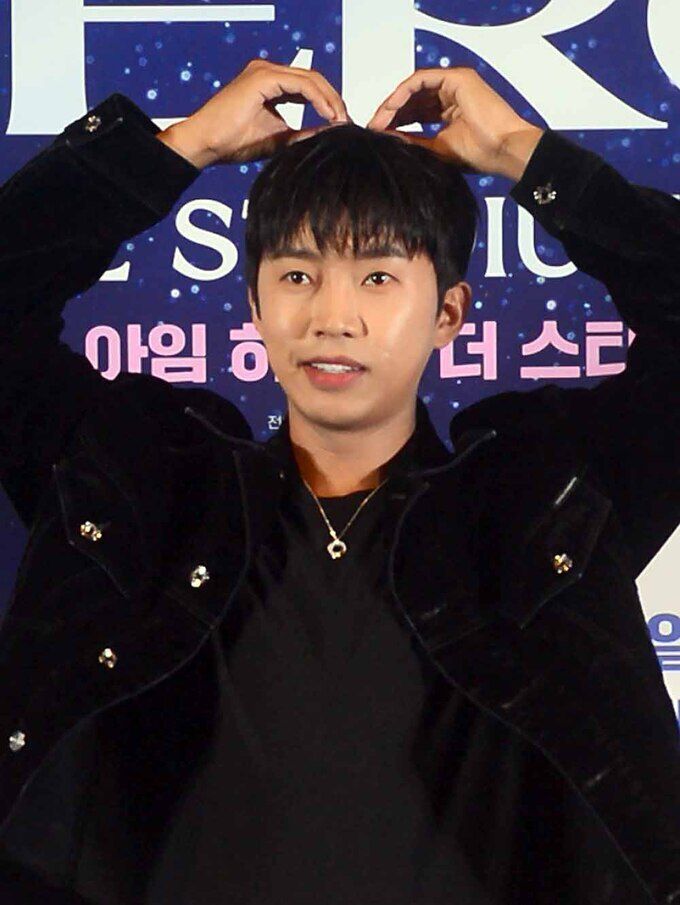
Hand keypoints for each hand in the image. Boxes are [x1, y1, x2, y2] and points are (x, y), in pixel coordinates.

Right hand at [157, 59, 351, 168]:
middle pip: (313, 79)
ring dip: (330, 100)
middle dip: (334, 100)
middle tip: (347, 122)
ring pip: (310, 78)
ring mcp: (264, 71)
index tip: (341, 124)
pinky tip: (329, 115)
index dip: (328, 103)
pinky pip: (301, 84)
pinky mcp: (263, 78)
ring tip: (340, 120)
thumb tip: (328, 135)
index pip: (308, 86)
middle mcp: (267, 71)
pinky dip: (318, 99)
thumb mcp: (277, 139)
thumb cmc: (231, 142)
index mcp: (270, 82)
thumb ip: (301, 134)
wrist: (205, 144)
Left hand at [366, 66, 543, 181]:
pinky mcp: (455, 77)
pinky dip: (402, 94)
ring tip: (377, 124)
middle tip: (372, 129)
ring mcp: (454, 83)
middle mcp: (452, 93)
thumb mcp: (436, 149)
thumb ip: (413, 141)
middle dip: (390, 114)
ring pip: (413, 88)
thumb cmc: (479, 154)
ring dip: (392, 105)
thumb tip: (386, 139)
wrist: (503, 150)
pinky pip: (419, 81)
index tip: (378, 136)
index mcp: (450, 109)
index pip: (416, 112)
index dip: (396, 122)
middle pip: (412, 98)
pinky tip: (389, 111)